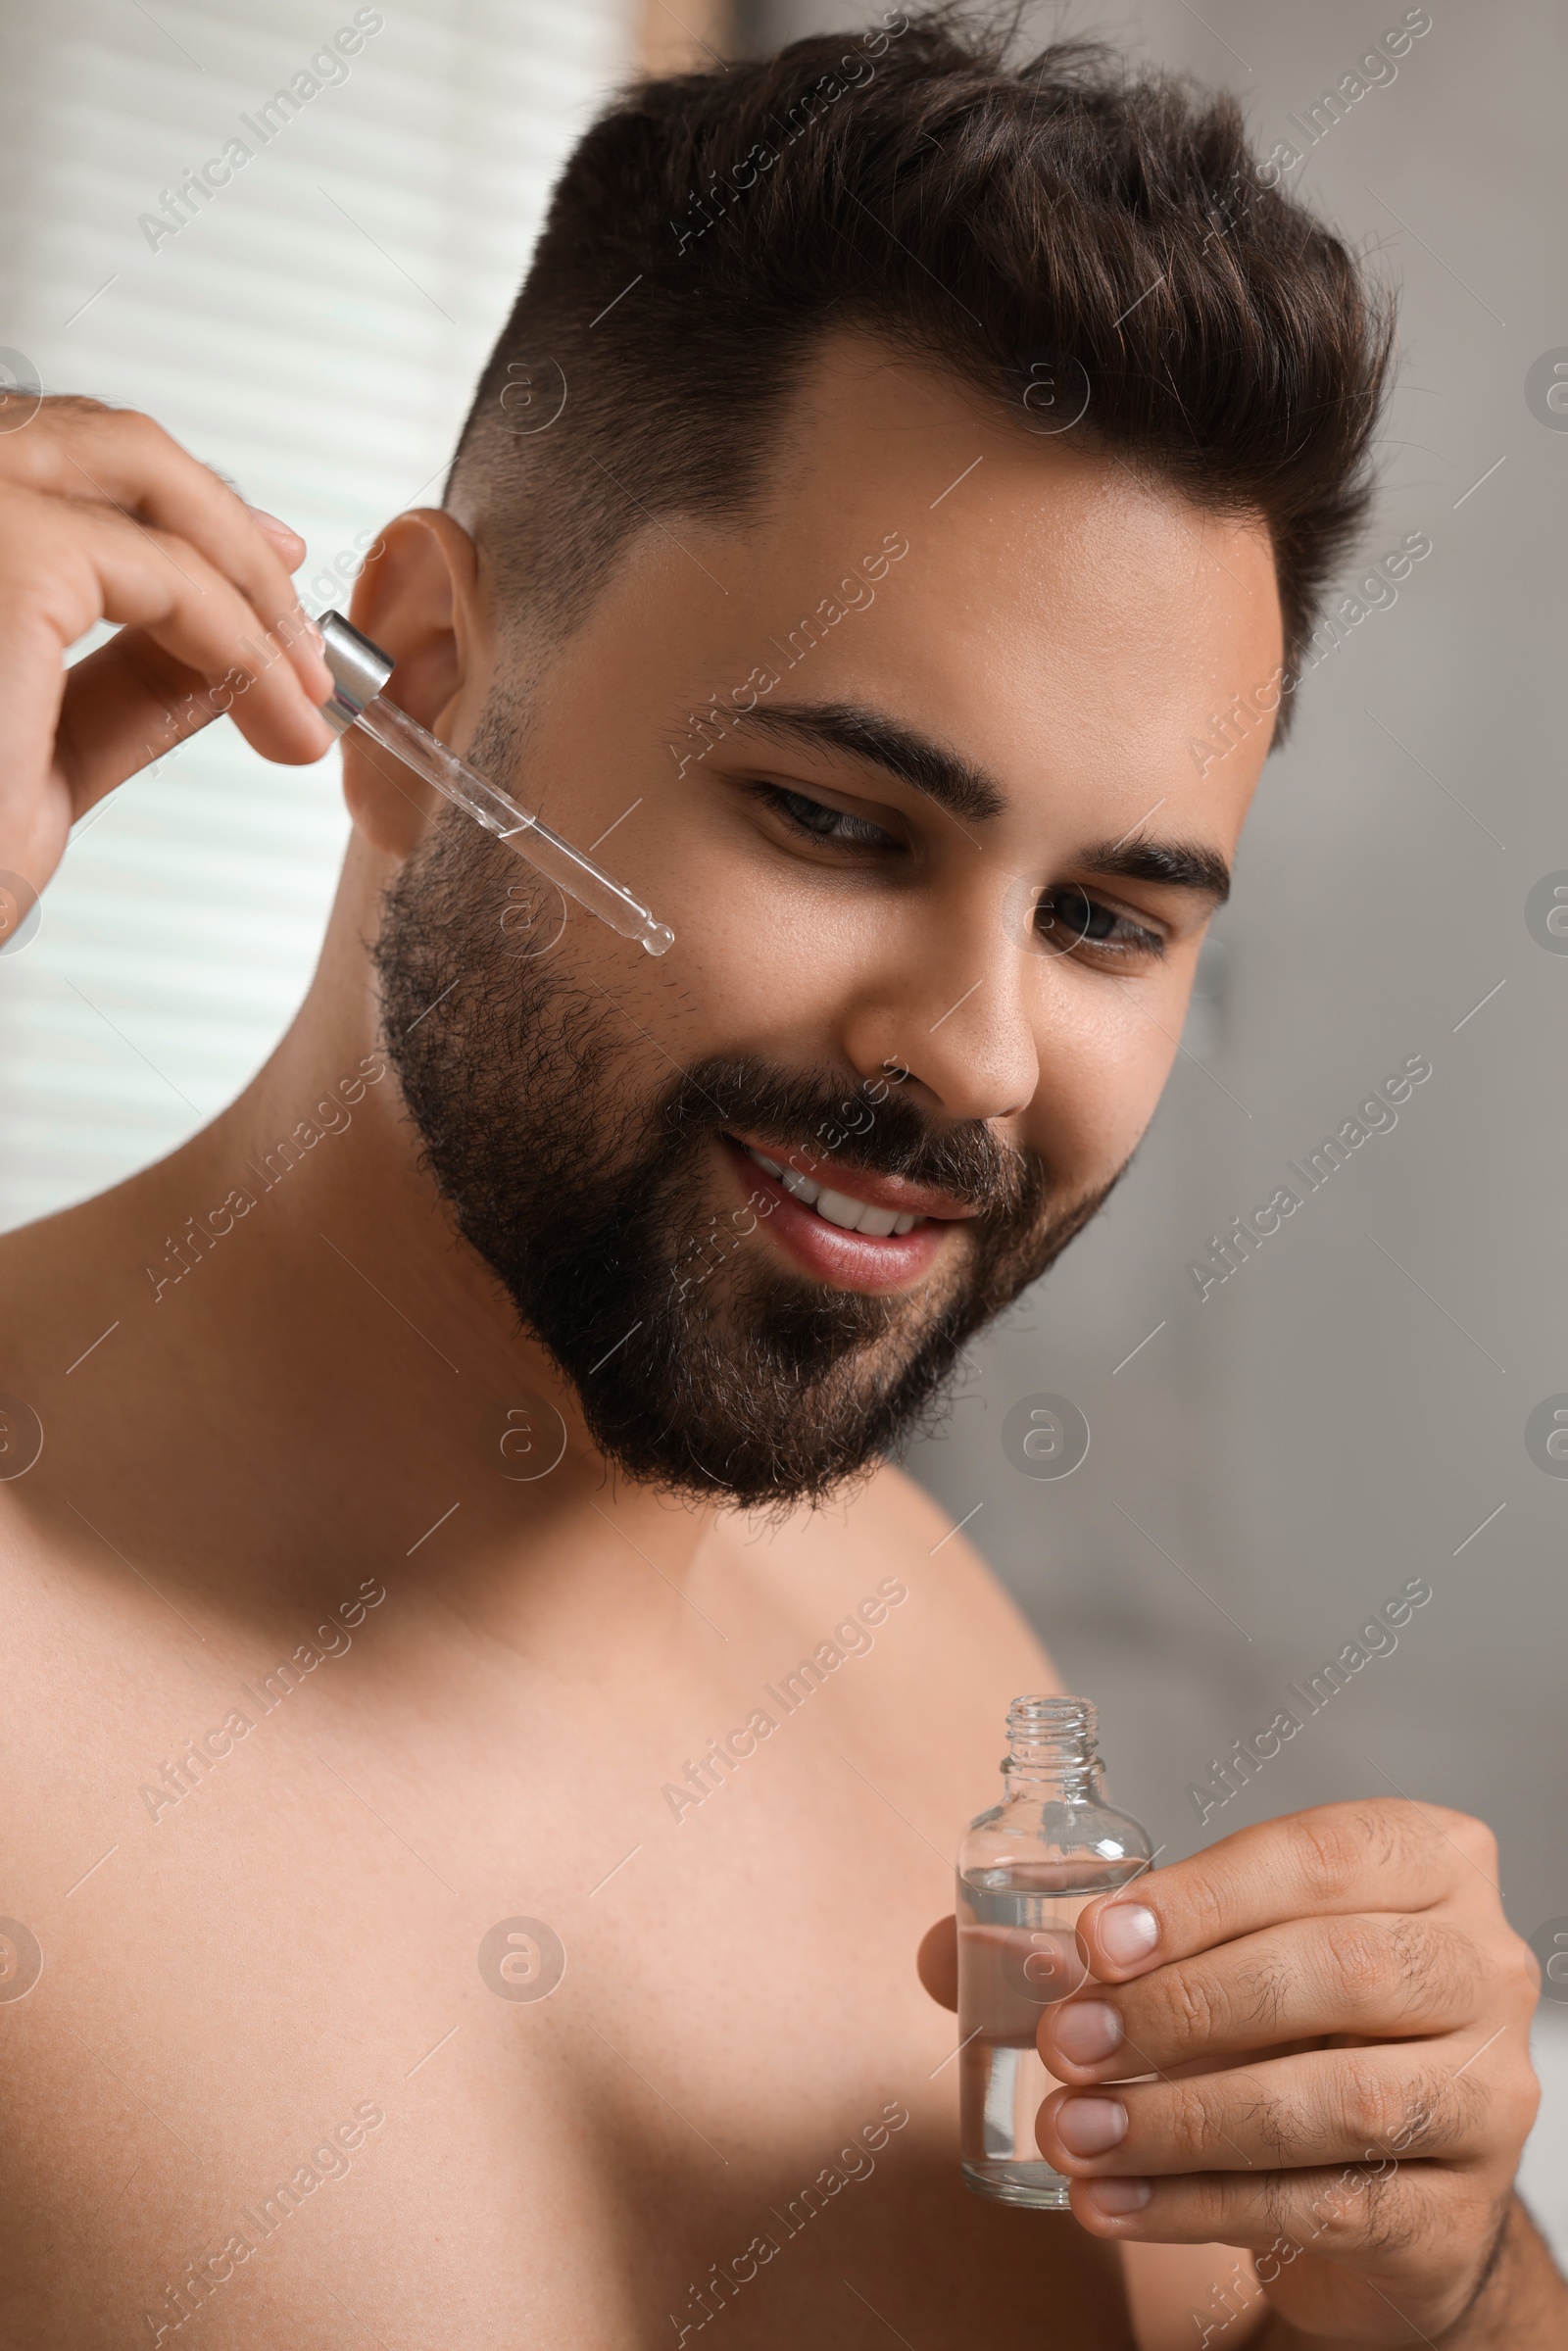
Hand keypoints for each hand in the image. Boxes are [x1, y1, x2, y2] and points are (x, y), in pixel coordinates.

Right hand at [0, 394, 334, 906]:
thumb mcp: (36, 758)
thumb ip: (120, 688)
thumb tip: (214, 650)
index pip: (58, 465)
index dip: (176, 515)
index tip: (266, 580)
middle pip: (100, 438)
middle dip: (224, 519)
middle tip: (302, 617)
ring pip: (141, 467)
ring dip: (245, 570)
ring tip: (305, 677)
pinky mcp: (10, 558)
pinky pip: (170, 576)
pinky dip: (246, 640)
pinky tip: (281, 709)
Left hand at [1033, 1801, 1540, 2342]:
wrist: (1390, 2182)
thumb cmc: (1287, 2030)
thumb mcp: (1208, 1962)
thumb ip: (1089, 1949)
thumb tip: (952, 1951)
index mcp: (1429, 1865)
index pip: (1321, 1856)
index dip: (1203, 1896)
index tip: (1093, 1940)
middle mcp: (1481, 1967)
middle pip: (1336, 1972)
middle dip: (1182, 2007)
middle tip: (1063, 2044)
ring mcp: (1486, 2094)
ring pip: (1338, 2099)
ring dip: (1181, 2119)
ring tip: (1068, 2132)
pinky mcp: (1458, 2212)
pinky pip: (1327, 2204)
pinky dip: (1200, 2206)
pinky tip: (1110, 2201)